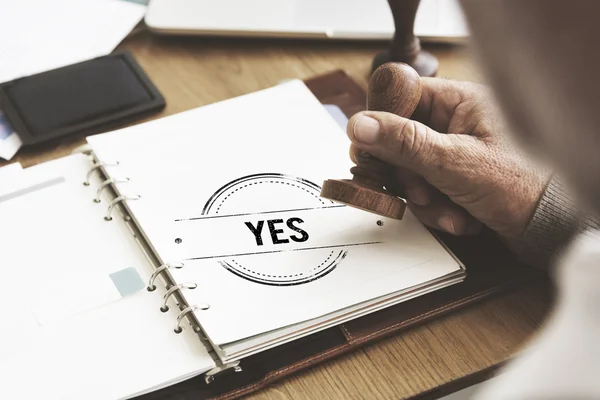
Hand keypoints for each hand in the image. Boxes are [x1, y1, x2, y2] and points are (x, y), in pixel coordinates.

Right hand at [347, 78, 548, 250]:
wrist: (551, 228)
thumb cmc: (524, 185)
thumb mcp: (455, 161)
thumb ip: (404, 142)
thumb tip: (360, 124)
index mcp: (460, 102)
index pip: (403, 99)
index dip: (382, 124)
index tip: (370, 149)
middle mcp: (456, 125)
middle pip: (400, 144)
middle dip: (409, 178)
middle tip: (421, 191)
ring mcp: (455, 155)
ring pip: (411, 174)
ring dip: (426, 201)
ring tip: (452, 210)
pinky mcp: (456, 181)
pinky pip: (427, 193)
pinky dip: (439, 211)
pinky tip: (462, 218)